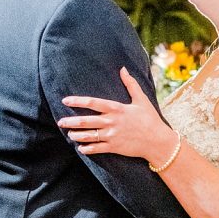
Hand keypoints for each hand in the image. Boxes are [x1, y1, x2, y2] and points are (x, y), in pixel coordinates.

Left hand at [58, 67, 175, 161]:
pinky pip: (97, 148)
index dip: (78, 101)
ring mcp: (112, 136)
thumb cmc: (150, 119)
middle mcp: (112, 122)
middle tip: (60, 122)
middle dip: (71, 122)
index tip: (65, 101)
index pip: (93, 102)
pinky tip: (80, 148)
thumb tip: (123, 69)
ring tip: (69, 134)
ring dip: (77, 135)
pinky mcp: (114, 147)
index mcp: (117, 109)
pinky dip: (87, 149)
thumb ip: (131, 84)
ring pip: (89, 136)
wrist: (158, 141)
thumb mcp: (141, 100)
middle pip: (87, 121)